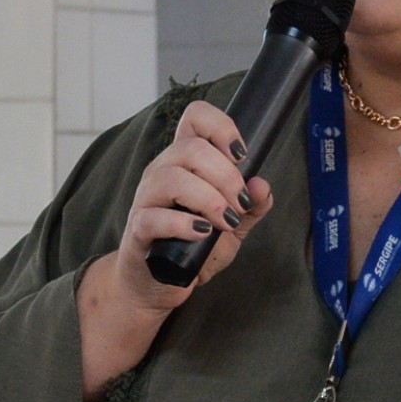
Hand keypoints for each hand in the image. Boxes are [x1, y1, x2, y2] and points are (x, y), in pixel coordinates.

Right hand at [98, 100, 273, 312]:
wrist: (158, 283)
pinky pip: (154, 217)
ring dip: (209, 199)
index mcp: (183, 162)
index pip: (195, 118)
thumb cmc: (192, 248)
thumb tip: (261, 185)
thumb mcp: (232, 226)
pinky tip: (202, 234)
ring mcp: (146, 200)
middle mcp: (161, 172)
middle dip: (226, 176)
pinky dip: (184, 225)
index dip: (221, 126)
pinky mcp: (138, 230)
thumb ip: (250, 206)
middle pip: (191, 148)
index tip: (241, 155)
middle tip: (239, 204)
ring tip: (225, 221)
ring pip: (172, 177)